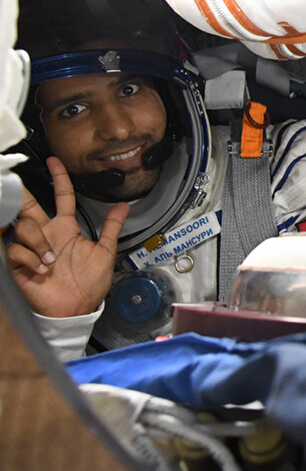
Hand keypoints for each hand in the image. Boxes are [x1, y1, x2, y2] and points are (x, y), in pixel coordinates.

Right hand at [4, 157, 128, 317]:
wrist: (75, 308)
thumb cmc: (88, 284)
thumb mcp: (105, 251)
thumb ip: (111, 227)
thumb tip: (123, 205)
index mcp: (67, 228)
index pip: (61, 197)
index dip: (59, 178)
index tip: (55, 161)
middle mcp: (48, 235)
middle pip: (30, 207)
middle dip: (24, 196)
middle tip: (18, 186)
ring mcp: (33, 249)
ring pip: (25, 227)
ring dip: (39, 242)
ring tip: (51, 259)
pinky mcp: (20, 265)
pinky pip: (17, 251)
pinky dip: (31, 259)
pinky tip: (42, 269)